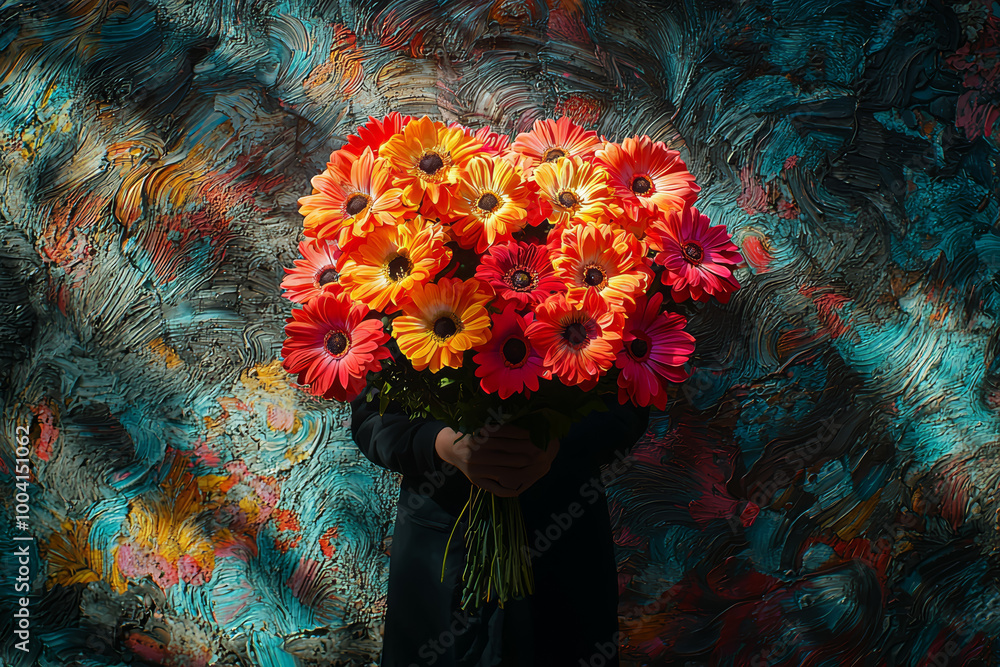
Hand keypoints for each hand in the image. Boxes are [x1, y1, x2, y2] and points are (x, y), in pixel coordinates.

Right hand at [434, 424, 559, 496]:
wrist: (450, 448)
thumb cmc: (472, 434)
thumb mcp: (482, 426)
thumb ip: (500, 426)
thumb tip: (527, 424)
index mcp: (478, 436)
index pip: (507, 434)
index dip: (524, 434)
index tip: (538, 434)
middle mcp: (476, 453)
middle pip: (509, 453)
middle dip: (528, 451)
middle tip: (544, 450)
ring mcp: (476, 470)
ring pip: (506, 472)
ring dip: (524, 470)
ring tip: (538, 465)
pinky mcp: (476, 481)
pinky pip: (496, 488)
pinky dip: (511, 489)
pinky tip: (522, 485)